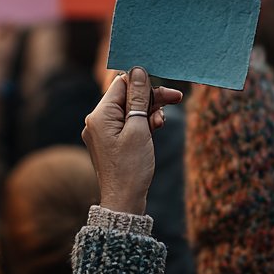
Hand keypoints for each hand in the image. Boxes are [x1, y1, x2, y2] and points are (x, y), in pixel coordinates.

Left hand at [81, 66, 183, 215]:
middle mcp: (97, 121)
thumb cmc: (132, 167)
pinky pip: (127, 125)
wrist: (124, 201)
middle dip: (150, 97)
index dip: (143, 82)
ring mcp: (103, 133)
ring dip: (149, 111)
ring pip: (129, 111)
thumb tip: (137, 71)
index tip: (163, 87)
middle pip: (126, 97)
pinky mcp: (111, 142)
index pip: (120, 84)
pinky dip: (143, 124)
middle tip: (176, 97)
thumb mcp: (139, 129)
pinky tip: (156, 128)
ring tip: (162, 123)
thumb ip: (138, 98)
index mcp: (99, 115)